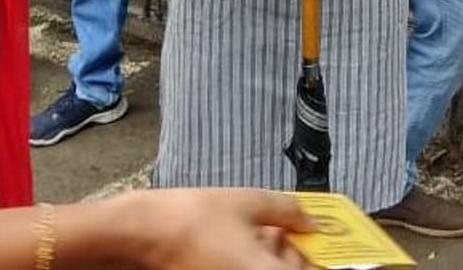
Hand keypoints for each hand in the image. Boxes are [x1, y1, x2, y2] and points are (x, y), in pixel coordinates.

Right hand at [130, 188, 313, 269]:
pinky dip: (252, 261)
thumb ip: (287, 211)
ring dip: (273, 258)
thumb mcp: (247, 202)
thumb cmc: (192, 219)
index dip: (317, 258)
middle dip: (294, 256)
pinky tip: (242, 242)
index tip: (316, 241)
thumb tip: (309, 220)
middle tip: (289, 232)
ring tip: (262, 231)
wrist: (145, 233)